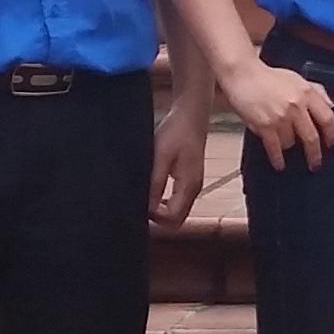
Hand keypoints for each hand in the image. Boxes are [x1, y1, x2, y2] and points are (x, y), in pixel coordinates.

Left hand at [150, 74, 213, 227]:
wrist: (191, 114)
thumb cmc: (176, 132)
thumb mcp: (160, 157)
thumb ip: (154, 184)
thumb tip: (146, 208)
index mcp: (188, 186)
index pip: (173, 218)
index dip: (154, 217)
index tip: (140, 204)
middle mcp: (194, 189)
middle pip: (177, 219)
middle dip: (158, 218)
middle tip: (140, 204)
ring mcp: (193, 184)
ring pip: (177, 210)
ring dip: (161, 210)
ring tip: (144, 196)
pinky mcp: (189, 178)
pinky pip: (177, 200)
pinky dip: (165, 201)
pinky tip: (152, 189)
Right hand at [219, 55, 333, 167]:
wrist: (243, 75)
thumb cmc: (269, 77)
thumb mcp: (298, 79)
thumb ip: (317, 91)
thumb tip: (332, 106)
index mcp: (307, 93)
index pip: (327, 118)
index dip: (332, 134)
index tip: (331, 144)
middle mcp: (296, 106)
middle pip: (312, 137)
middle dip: (315, 154)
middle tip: (316, 164)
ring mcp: (280, 117)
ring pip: (291, 143)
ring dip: (290, 147)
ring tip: (287, 148)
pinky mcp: (264, 125)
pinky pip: (275, 149)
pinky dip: (278, 159)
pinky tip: (280, 164)